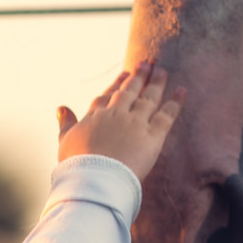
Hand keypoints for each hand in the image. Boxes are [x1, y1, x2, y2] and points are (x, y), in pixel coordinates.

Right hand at [57, 65, 183, 180]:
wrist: (95, 178)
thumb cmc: (77, 165)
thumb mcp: (65, 141)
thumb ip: (65, 123)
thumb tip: (61, 108)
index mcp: (96, 116)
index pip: (108, 96)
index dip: (117, 84)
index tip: (125, 73)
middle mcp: (117, 115)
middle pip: (129, 92)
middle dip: (138, 77)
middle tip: (147, 64)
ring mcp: (135, 123)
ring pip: (148, 99)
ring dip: (156, 83)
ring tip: (162, 71)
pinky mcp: (152, 136)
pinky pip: (166, 115)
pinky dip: (175, 102)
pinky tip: (181, 91)